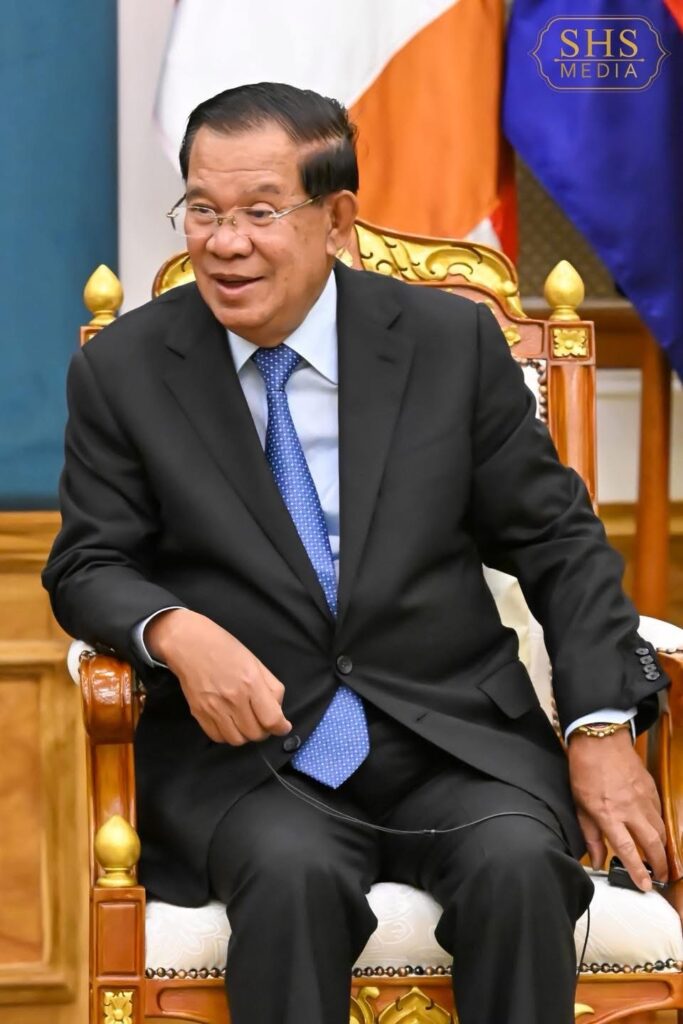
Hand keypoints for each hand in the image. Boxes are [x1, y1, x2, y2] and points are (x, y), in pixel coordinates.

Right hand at [146, 609, 291, 744]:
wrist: (188, 644)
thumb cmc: (224, 648)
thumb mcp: (255, 662)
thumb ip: (271, 686)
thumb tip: (277, 709)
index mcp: (251, 683)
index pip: (271, 719)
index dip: (281, 727)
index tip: (282, 726)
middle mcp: (233, 699)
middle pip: (255, 734)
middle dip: (264, 731)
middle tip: (262, 721)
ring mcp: (214, 708)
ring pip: (237, 740)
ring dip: (245, 735)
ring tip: (246, 723)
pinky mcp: (198, 713)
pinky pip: (217, 737)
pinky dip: (227, 735)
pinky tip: (230, 723)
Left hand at [568, 728, 666, 890]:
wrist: (600, 740)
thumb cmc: (584, 771)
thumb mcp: (580, 805)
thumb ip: (590, 835)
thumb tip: (598, 860)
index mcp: (608, 814)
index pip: (627, 849)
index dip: (637, 871)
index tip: (645, 886)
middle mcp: (629, 809)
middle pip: (652, 843)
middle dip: (659, 865)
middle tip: (660, 877)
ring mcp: (643, 798)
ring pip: (660, 829)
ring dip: (662, 848)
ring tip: (660, 859)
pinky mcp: (651, 788)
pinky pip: (660, 813)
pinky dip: (660, 826)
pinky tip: (656, 832)